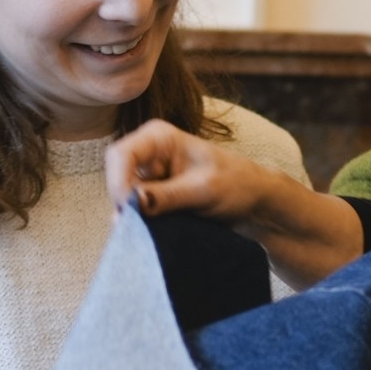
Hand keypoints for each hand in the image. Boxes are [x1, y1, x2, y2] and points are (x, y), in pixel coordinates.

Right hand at [104, 119, 270, 219]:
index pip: (120, 155)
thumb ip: (167, 196)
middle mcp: (149, 153)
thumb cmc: (236, 184)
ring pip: (124, 197)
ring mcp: (150, 175)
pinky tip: (154, 232)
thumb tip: (133, 204)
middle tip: (138, 228)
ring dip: (134, 216)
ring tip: (153, 231)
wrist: (254, 201)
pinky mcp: (153, 195)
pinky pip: (136, 210)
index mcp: (159, 137)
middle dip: (124, 203)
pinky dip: (141, 222)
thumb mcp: (203, 190)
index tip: (130, 211)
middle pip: (116, 177)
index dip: (118, 183)